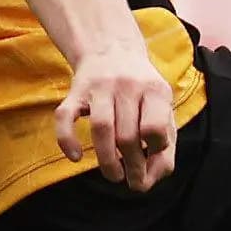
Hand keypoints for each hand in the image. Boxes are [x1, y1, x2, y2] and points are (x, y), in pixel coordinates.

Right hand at [56, 42, 179, 190]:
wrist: (111, 49)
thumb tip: (151, 179)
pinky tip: (75, 157)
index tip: (152, 154)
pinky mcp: (74, 92)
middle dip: (132, 166)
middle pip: (128, 135)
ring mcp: (98, 88)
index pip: (156, 127)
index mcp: (154, 90)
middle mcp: (127, 86)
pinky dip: (66, 140)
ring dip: (107, 160)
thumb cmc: (141, 90)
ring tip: (114, 176)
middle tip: (132, 181)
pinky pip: (64, 117)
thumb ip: (166, 143)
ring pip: (101, 128)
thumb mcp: (162, 107)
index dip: (156, 148)